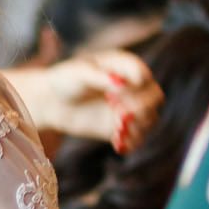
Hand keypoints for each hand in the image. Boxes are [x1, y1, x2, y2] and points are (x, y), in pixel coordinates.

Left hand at [12, 50, 162, 149]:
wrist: (52, 102)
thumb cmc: (65, 79)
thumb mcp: (78, 73)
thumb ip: (99, 77)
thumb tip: (120, 85)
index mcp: (125, 66)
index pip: (143, 76)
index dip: (135, 87)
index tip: (113, 92)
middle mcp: (132, 87)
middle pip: (155, 97)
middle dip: (141, 106)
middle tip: (119, 112)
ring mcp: (129, 108)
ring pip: (150, 119)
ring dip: (138, 126)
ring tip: (117, 129)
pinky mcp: (121, 127)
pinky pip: (137, 138)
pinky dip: (131, 142)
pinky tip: (116, 142)